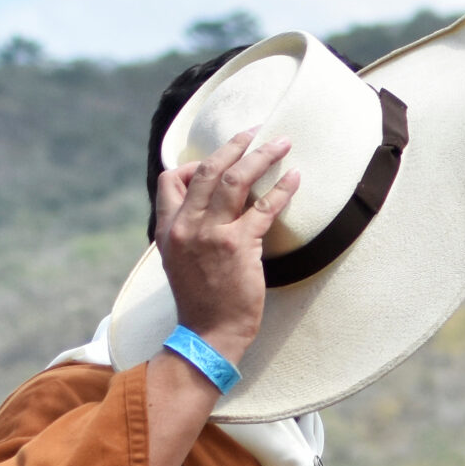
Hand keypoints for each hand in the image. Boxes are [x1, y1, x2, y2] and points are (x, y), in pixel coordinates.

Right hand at [153, 128, 299, 360]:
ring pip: (234, 180)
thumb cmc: (201, 301)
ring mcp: (211, 234)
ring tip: (280, 143)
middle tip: (254, 131)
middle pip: (206, 170)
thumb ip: (188, 233)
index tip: (217, 159)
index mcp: (167, 228)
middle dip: (233, 145)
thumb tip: (208, 210)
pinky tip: (296, 178)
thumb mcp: (180, 262)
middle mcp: (185, 225)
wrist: (208, 334)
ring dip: (260, 156)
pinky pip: (264, 208)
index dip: (193, 164)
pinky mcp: (239, 246)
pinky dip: (282, 189)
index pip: (170, 180)